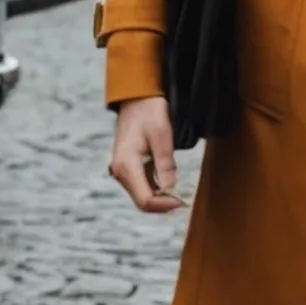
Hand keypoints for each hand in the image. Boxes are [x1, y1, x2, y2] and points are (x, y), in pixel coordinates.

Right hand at [109, 97, 183, 213]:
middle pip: (142, 200)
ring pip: (143, 195)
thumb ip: (165, 163)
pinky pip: (143, 186)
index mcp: (126, 164)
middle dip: (164, 203)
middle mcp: (120, 171)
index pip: (144, 199)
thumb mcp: (161, 134)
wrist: (136, 99)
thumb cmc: (149, 112)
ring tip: (179, 187)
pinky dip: (157, 188)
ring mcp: (123, 171)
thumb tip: (170, 189)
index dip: (164, 205)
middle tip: (184, 200)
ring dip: (161, 196)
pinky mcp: (129, 169)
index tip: (182, 202)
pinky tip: (169, 177)